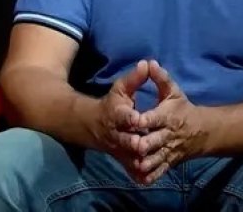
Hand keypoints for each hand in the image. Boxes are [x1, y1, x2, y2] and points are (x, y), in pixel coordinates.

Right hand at [93, 59, 148, 175]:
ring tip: (150, 162)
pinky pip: (130, 169)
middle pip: (126, 139)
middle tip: (145, 144)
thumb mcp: (121, 88)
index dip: (130, 118)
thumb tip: (146, 63)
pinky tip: (149, 178)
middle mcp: (117, 133)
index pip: (124, 116)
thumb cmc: (111, 104)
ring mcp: (119, 148)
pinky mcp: (122, 159)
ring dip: (139, 160)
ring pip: (129, 157)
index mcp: (117, 114)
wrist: (92, 126)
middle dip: (135, 142)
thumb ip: (135, 78)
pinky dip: (138, 174)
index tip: (139, 118)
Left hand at [131, 60, 208, 184]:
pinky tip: (139, 177)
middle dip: (144, 143)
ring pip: (156, 158)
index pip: (155, 117)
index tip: (135, 119)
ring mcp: (168, 150)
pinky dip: (150, 175)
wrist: (201, 131)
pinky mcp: (168, 162)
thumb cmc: (182, 108)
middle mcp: (168, 135)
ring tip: (136, 163)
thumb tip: (149, 62)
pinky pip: (159, 171)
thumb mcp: (173, 91)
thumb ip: (160, 78)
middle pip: (155, 141)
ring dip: (146, 162)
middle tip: (134, 145)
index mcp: (167, 116)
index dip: (144, 119)